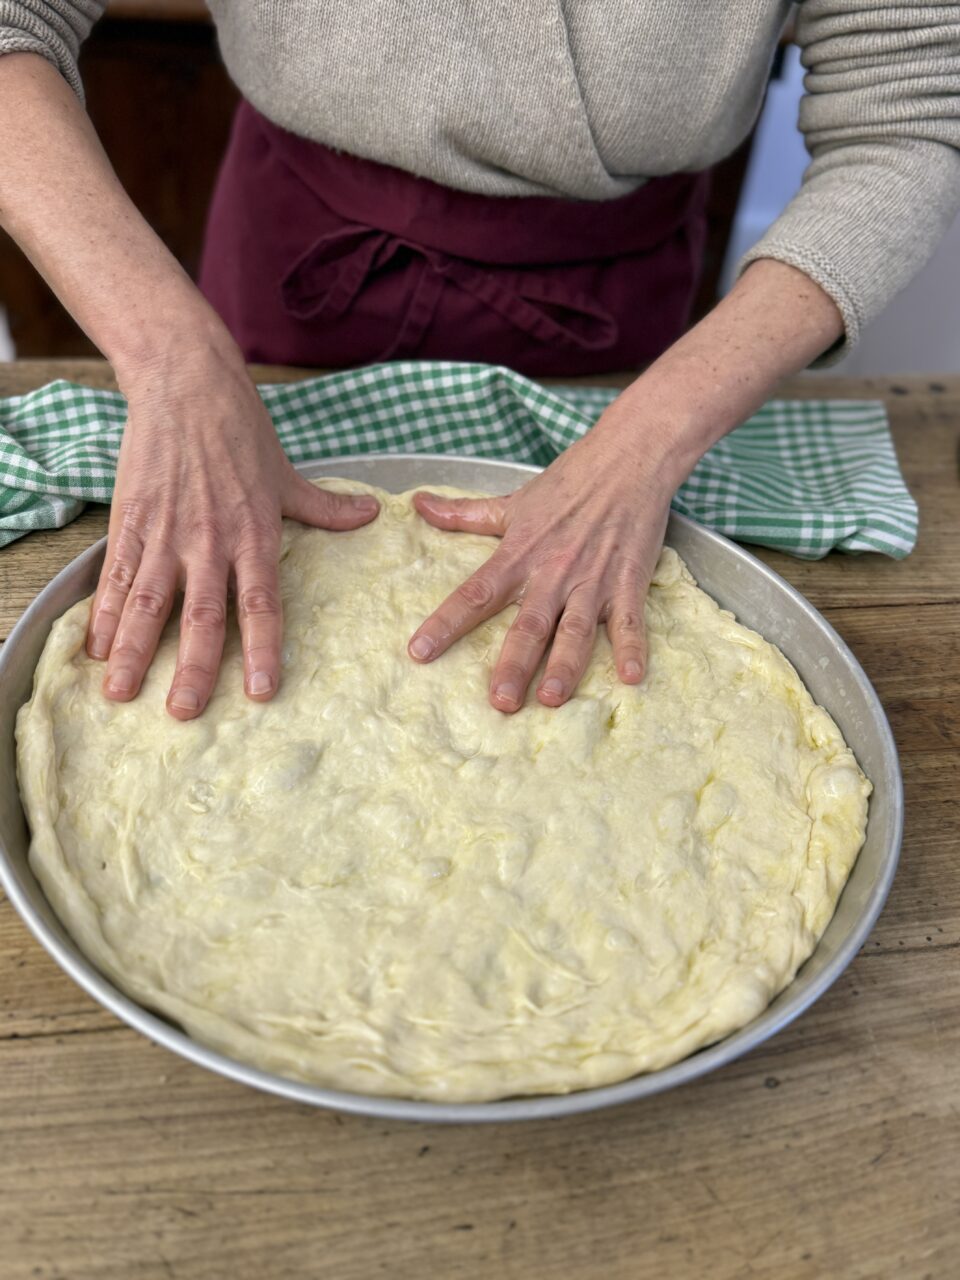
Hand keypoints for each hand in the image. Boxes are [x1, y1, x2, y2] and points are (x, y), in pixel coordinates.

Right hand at [85, 347, 379, 717]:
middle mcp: (210, 541)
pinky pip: (117, 576)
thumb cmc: (241, 430)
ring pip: (150, 602)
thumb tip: (371, 514)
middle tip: (183, 713)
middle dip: (192, 668)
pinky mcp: (131, 519)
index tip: (260, 692)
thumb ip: (325, 507)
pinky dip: (106, 613)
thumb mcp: (287, 473)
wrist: (186, 383)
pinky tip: (97, 649)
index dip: (262, 649)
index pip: (261, 604)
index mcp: (254, 535)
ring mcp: (166, 532)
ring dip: (135, 650)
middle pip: (203, 616)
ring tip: (121, 694)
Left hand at [407, 404, 684, 711]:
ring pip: (576, 630)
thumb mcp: (511, 501)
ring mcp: (592, 580)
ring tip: (553, 698)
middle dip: (513, 665)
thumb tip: (417, 504)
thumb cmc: (569, 481)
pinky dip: (632, 647)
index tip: (419, 652)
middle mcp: (553, 573)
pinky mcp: (629, 581)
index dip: (445, 623)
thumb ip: (463, 513)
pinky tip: (631, 677)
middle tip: (500, 703)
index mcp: (519, 554)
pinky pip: (630, 620)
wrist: (628, 457)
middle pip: (528, 625)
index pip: (474, 594)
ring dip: (565, 664)